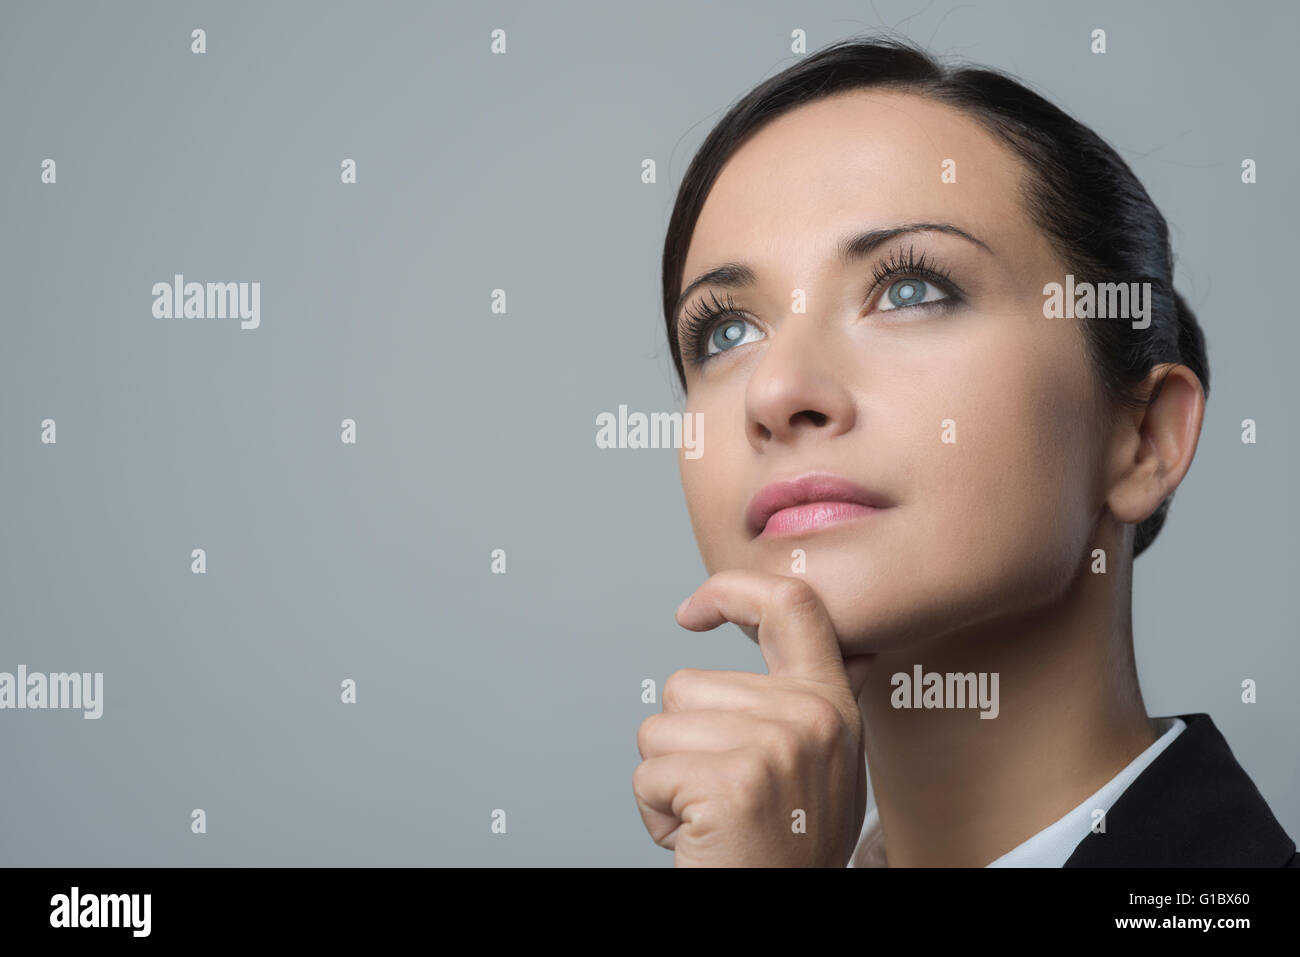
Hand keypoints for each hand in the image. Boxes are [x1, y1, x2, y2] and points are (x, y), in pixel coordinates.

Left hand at [633, 570, 872, 866]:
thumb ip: (802, 701)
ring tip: (716, 820)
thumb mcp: (818, 765)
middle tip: (728, 800)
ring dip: (666, 781)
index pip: (792, 603)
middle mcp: (814, 717)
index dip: (735, 589)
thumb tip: (789, 636)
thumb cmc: (784, 849)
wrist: (778, 916)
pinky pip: (647, 775)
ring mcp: (778, 747)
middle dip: (682, 745)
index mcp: (832, 704)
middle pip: (686, 683)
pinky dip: (655, 815)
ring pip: (658, 729)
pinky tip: (701, 841)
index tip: (693, 610)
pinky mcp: (736, 783)